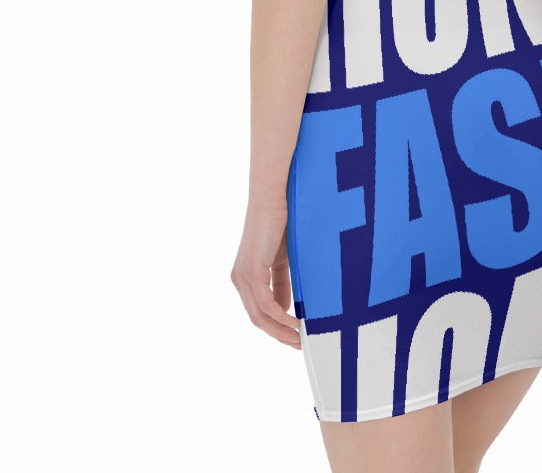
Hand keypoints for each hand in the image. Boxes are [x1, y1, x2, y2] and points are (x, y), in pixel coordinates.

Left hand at [230, 194, 301, 349]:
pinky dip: (282, 318)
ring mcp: (243, 276)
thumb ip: (283, 282)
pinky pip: (266, 305)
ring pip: (260, 316)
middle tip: (301, 346)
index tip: (298, 337)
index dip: (279, 327)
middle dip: (279, 336)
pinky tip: (298, 324)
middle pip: (258, 319)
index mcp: (247, 276)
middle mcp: (240, 279)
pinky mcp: (252, 271)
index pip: (261, 311)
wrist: (276, 195)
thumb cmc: (283, 221)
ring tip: (302, 340)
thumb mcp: (284, 259)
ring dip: (281, 332)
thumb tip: (290, 308)